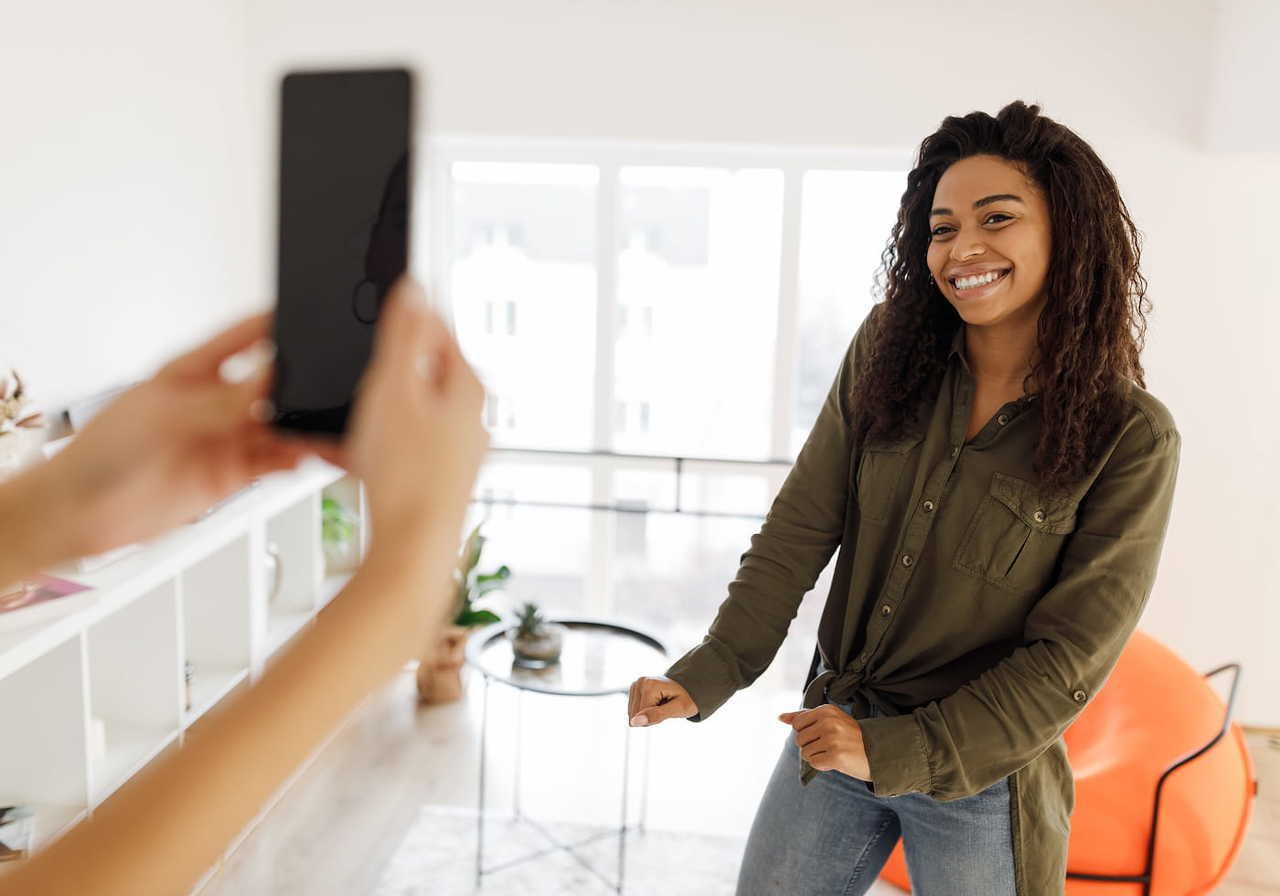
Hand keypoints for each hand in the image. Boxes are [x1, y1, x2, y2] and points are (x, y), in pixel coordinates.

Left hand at [45, 312, 314, 557]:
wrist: (84, 513)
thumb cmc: (103, 453)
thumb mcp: (168, 412)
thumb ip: (225, 399)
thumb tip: (272, 376)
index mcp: (193, 371)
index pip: (244, 338)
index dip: (275, 325)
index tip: (307, 319)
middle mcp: (213, 403)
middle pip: (271, 384)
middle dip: (298, 383)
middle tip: (323, 385)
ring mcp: (224, 439)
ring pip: (279, 426)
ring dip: (302, 426)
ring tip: (324, 426)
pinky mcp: (232, 473)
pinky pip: (275, 462)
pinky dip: (296, 458)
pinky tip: (305, 454)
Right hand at [328, 278, 487, 558]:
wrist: (411, 551)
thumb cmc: (405, 474)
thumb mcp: (394, 387)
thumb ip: (403, 335)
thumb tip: (414, 288)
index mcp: (468, 387)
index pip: (436, 328)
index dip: (398, 319)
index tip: (370, 321)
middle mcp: (471, 418)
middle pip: (418, 374)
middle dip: (379, 375)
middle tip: (352, 384)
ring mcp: (457, 451)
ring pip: (405, 415)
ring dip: (370, 415)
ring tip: (347, 431)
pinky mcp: (439, 480)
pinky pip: (399, 449)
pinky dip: (373, 448)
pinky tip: (350, 460)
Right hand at [628, 675, 697, 726]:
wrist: (688, 688)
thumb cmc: (686, 699)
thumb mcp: (678, 709)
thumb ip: (657, 715)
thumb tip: (634, 722)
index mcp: (649, 685)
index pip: (640, 716)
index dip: (654, 719)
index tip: (668, 710)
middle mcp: (639, 682)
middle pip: (634, 715)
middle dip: (650, 717)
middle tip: (665, 708)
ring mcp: (636, 684)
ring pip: (632, 714)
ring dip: (647, 715)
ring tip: (661, 705)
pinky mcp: (634, 689)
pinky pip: (633, 710)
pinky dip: (644, 711)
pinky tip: (655, 704)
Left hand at [778, 704, 870, 779]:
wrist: (876, 752)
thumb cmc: (850, 736)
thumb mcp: (829, 720)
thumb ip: (804, 717)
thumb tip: (780, 717)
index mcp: (826, 710)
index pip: (798, 724)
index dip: (807, 733)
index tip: (823, 734)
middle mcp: (828, 722)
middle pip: (799, 739)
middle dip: (811, 746)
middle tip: (830, 745)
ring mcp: (832, 739)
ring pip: (805, 753)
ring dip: (817, 756)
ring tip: (833, 752)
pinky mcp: (835, 756)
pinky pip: (814, 763)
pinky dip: (822, 765)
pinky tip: (835, 761)